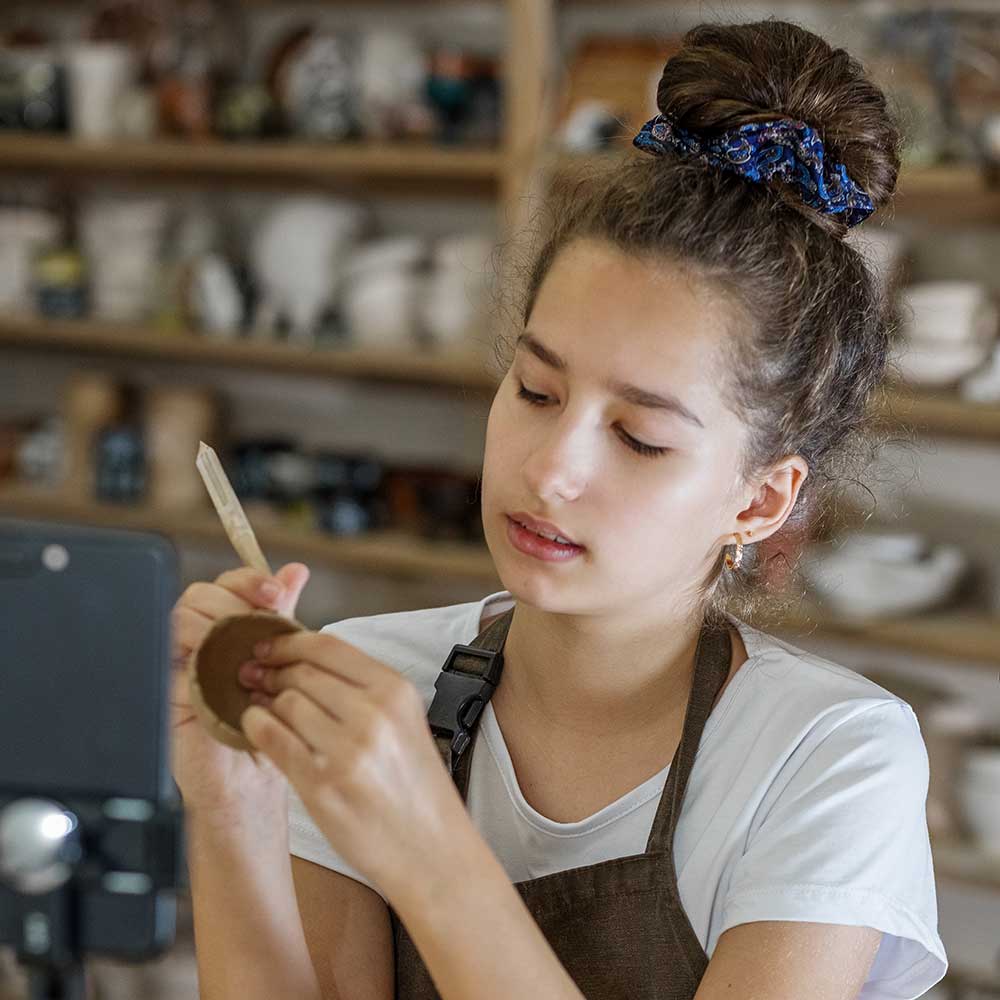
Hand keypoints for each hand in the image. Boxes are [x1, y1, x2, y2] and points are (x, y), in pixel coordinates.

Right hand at [169, 562, 310, 824]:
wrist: (250, 781)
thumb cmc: (268, 725)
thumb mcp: (284, 666)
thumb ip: (284, 619)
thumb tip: (295, 571)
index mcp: (231, 629)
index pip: (230, 584)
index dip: (249, 580)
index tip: (276, 592)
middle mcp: (203, 640)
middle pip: (201, 593)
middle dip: (233, 600)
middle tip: (259, 621)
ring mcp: (181, 662)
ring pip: (181, 616)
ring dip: (215, 625)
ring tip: (242, 650)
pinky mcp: (165, 688)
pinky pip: (166, 654)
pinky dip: (195, 654)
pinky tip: (221, 669)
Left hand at [239, 630, 466, 898]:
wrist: (431, 850)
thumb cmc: (415, 788)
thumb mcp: (404, 722)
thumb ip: (363, 690)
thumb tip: (304, 662)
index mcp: (396, 691)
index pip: (328, 647)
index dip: (288, 642)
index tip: (267, 646)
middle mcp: (373, 714)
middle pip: (301, 672)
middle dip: (272, 672)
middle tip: (256, 677)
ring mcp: (347, 750)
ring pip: (284, 703)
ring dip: (265, 702)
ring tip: (261, 708)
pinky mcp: (321, 784)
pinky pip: (273, 738)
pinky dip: (257, 727)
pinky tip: (256, 727)